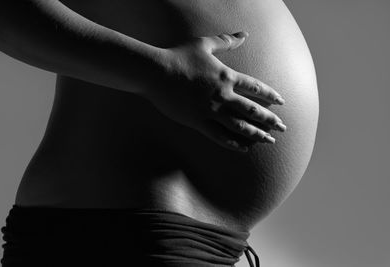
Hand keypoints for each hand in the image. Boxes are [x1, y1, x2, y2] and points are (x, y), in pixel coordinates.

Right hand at [144, 32, 286, 152]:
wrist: (156, 72)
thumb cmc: (179, 56)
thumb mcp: (204, 44)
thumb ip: (226, 41)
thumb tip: (244, 34)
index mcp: (226, 76)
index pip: (255, 88)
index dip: (271, 95)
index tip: (281, 102)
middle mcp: (223, 95)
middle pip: (253, 110)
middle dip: (271, 120)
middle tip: (283, 128)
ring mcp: (211, 110)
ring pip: (240, 126)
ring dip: (257, 134)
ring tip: (270, 141)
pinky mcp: (198, 122)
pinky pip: (219, 136)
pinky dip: (233, 143)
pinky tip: (244, 148)